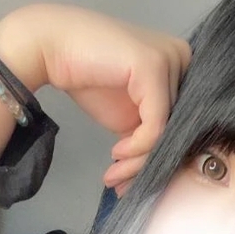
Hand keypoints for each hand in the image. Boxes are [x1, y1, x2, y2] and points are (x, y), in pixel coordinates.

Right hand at [6, 3, 190, 194]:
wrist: (51, 48)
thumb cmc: (88, 78)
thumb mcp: (128, 114)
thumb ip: (147, 135)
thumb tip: (157, 172)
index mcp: (180, 69)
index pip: (180, 124)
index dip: (155, 158)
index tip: (130, 181)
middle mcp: (183, 60)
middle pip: (176, 130)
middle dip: (146, 164)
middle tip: (121, 184)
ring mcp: (171, 60)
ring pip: (166, 132)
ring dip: (138, 162)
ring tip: (115, 175)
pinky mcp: (154, 66)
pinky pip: (155, 126)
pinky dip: (137, 147)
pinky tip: (117, 153)